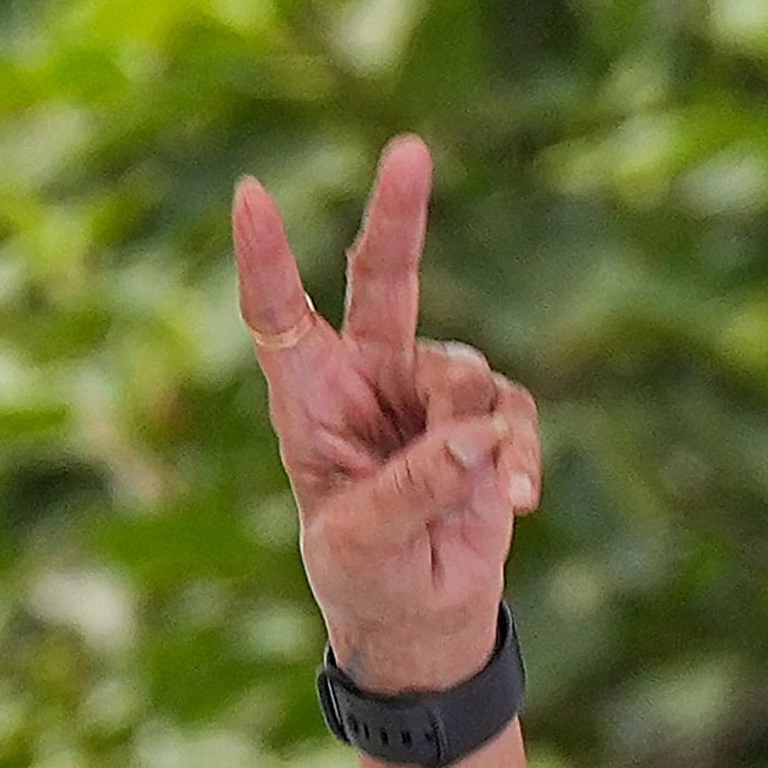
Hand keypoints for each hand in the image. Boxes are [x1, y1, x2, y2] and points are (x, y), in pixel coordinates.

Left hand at [233, 135, 545, 693]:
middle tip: (409, 150)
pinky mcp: (487, 422)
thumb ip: (414, 485)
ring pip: (464, 374)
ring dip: (469, 434)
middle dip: (399, 215)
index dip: (266, 257)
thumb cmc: (365, 574)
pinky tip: (515, 499)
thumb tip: (475, 434)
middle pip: (384, 279)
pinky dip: (516, 455)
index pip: (278, 315)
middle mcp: (368, 377)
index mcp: (308, 398)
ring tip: (464, 498)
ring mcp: (430, 394)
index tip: (251, 195)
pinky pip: (511, 414)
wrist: (422, 617)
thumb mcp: (364, 540)